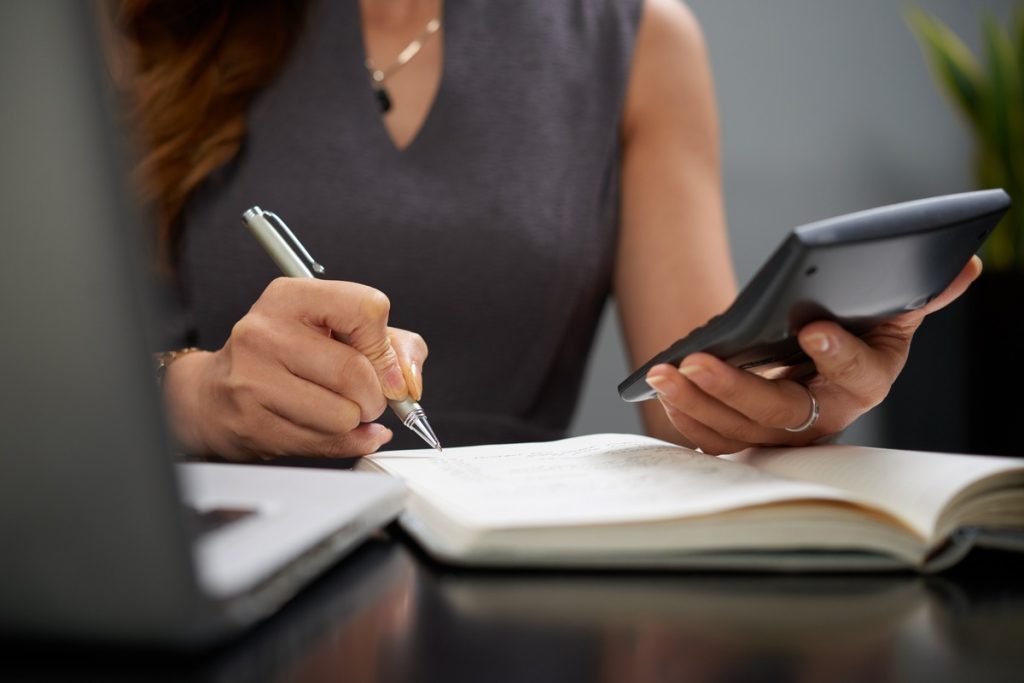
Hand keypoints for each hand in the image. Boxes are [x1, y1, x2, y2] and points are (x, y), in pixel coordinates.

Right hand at [162, 277, 427, 460]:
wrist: (214, 394)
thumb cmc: (285, 357)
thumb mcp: (337, 330)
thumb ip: (392, 345)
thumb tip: (409, 381)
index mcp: (291, 297)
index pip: (367, 310)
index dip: (386, 348)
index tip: (386, 368)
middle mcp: (266, 332)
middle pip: (355, 372)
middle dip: (375, 396)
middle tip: (367, 398)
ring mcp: (253, 378)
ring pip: (342, 415)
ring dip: (355, 421)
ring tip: (338, 409)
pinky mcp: (252, 422)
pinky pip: (323, 443)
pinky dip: (343, 442)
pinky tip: (328, 428)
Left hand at [645, 256, 982, 453]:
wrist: (816, 357)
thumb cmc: (853, 327)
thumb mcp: (888, 306)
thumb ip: (919, 291)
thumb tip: (962, 261)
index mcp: (867, 381)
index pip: (859, 375)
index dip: (839, 355)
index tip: (812, 328)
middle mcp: (826, 417)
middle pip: (782, 414)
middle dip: (738, 389)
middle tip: (700, 361)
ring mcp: (783, 434)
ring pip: (739, 431)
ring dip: (699, 402)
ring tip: (666, 371)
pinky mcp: (748, 437)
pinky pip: (715, 439)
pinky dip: (688, 416)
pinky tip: (665, 387)